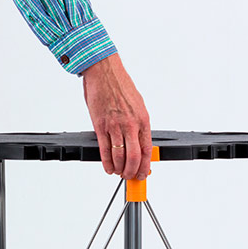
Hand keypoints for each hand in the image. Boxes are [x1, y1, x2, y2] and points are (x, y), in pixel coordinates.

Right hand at [81, 53, 151, 178]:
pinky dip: (106, 162)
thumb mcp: (137, 104)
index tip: (144, 173)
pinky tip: (108, 167)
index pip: (147, 149)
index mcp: (143, 119)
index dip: (145, 165)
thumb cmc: (120, 85)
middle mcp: (130, 124)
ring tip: (118, 173)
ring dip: (119, 168)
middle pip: (133, 157)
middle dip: (132, 171)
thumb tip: (139, 140)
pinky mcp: (100, 126)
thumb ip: (138, 124)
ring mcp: (114, 126)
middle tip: (129, 176)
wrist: (104, 71)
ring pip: (119, 156)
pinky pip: (104, 149)